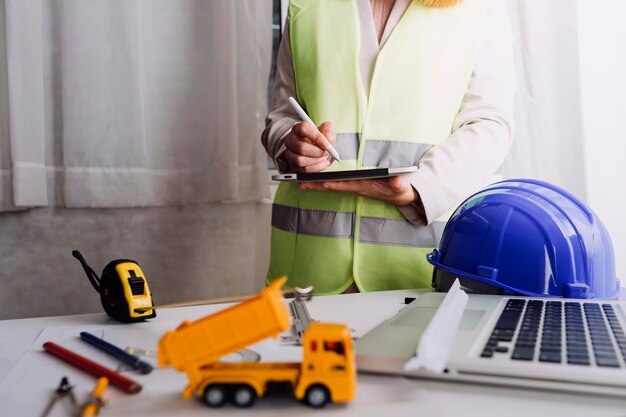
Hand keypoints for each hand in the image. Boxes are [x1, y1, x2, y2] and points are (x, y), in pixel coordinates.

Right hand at [284, 121, 335, 172]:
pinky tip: (322, 163)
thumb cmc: (320, 139)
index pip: (304, 129)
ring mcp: (290, 153)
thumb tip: (328, 140)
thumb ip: (328, 131)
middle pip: (301, 147)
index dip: (317, 137)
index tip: (327, 144)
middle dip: (318, 152)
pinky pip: (304, 169)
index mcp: (298, 128)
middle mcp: (291, 140)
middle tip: (326, 152)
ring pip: (300, 160)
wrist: (319, 149)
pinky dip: (316, 167)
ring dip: (316, 160)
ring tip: (323, 157)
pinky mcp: (293, 165)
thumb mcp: (326, 131)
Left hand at [299, 175, 417, 205]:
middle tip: (299, 183)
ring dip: (317, 183)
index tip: (320, 182)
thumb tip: (396, 181)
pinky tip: (316, 179)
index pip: (345, 185)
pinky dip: (325, 180)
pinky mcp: (355, 184)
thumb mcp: (401, 187)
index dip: (332, 183)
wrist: (401, 196)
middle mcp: (356, 187)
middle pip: (333, 185)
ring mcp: (354, 186)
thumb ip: (398, 184)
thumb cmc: (400, 191)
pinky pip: (337, 182)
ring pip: (333, 184)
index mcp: (364, 187)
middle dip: (317, 185)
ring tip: (301, 181)